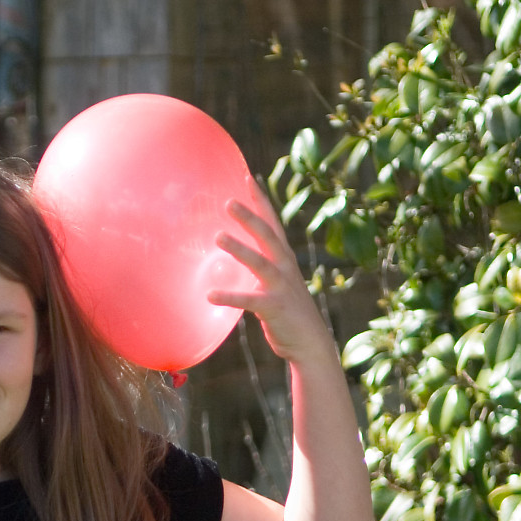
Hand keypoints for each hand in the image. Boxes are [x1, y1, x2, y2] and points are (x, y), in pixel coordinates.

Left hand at [207, 188, 329, 365]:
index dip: (261, 201)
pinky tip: (210, 295)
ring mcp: (281, 287)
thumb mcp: (276, 283)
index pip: (272, 223)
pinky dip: (230, 297)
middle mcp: (285, 267)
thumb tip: (231, 258)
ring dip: (239, 248)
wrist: (310, 343)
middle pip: (268, 236)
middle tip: (228, 201)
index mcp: (284, 258)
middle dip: (250, 217)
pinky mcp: (274, 308)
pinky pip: (249, 300)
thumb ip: (258, 268)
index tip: (248, 178)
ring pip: (260, 263)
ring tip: (218, 236)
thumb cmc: (288, 311)